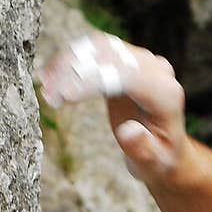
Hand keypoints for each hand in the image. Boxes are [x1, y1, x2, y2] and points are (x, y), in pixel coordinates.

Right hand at [38, 27, 186, 183]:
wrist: (162, 149)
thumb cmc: (157, 161)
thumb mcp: (152, 164)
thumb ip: (142, 149)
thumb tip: (129, 131)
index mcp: (165, 93)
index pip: (127, 76)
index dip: (94, 80)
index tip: (64, 95)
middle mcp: (155, 70)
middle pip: (112, 56)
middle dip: (76, 71)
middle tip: (48, 94)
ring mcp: (140, 60)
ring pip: (99, 47)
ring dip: (69, 63)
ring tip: (46, 86)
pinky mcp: (124, 59)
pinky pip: (94, 50)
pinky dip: (71, 61)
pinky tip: (50, 77)